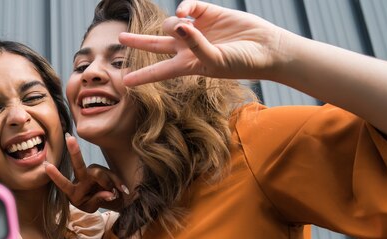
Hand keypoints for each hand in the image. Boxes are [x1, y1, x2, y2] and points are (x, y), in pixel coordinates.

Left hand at [45, 134, 128, 212]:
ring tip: (114, 195)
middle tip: (69, 138)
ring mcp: (90, 172)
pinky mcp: (100, 169)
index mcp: (73, 191)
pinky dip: (117, 183)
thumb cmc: (93, 203)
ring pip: (99, 174)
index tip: (47, 166)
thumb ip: (98, 200)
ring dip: (108, 185)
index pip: (64, 184)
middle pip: (78, 165)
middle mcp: (80, 178)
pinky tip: (122, 189)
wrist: (104, 200)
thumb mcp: (92, 208)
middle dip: (74, 152)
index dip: (56, 176)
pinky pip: (110, 175)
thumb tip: (109, 193)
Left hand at [120, 0, 286, 85]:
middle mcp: (188, 48)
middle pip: (155, 44)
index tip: (125, 83)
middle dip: (138, 41)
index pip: (159, 71)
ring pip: (170, 23)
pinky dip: (184, 8)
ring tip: (187, 27)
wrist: (266, 49)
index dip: (142, 76)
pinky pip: (188, 7)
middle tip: (120, 38)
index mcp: (187, 66)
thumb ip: (196, 45)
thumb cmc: (242, 63)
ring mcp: (196, 30)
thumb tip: (180, 24)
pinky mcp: (207, 13)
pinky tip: (187, 13)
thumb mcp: (215, 61)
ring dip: (173, 24)